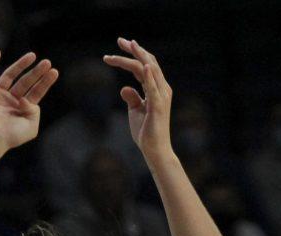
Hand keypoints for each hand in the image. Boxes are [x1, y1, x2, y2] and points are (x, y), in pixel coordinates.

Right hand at [0, 50, 58, 152]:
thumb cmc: (10, 137)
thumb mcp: (31, 127)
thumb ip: (35, 112)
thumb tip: (28, 99)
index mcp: (21, 110)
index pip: (36, 92)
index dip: (45, 82)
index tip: (54, 71)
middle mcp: (10, 101)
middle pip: (25, 82)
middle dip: (36, 72)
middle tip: (47, 62)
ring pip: (9, 75)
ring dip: (21, 65)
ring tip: (33, 56)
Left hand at [103, 38, 173, 162]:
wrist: (155, 151)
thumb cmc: (146, 132)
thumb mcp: (135, 112)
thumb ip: (132, 98)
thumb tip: (123, 88)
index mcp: (156, 89)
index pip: (144, 66)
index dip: (133, 55)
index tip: (120, 46)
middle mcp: (162, 89)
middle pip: (148, 63)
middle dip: (134, 50)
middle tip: (119, 40)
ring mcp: (161, 96)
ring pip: (150, 70)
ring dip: (139, 56)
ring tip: (128, 45)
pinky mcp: (158, 106)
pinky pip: (153, 88)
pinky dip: (148, 75)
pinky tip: (142, 65)